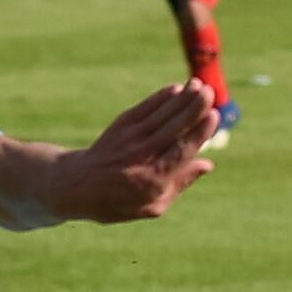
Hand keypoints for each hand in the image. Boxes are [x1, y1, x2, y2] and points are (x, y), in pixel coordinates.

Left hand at [62, 80, 219, 222]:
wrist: (77, 186)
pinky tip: (177, 89)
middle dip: (192, 108)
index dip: (198, 133)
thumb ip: (180, 184)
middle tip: (209, 92)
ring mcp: (129, 139)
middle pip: (172, 128)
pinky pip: (145, 108)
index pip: (180, 151)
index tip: (214, 116)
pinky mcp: (121, 126)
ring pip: (160, 114)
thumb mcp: (150, 206)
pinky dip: (161, 98)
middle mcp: (140, 157)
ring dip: (181, 98)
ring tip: (199, 85)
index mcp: (151, 180)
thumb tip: (208, 164)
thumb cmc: (118, 201)